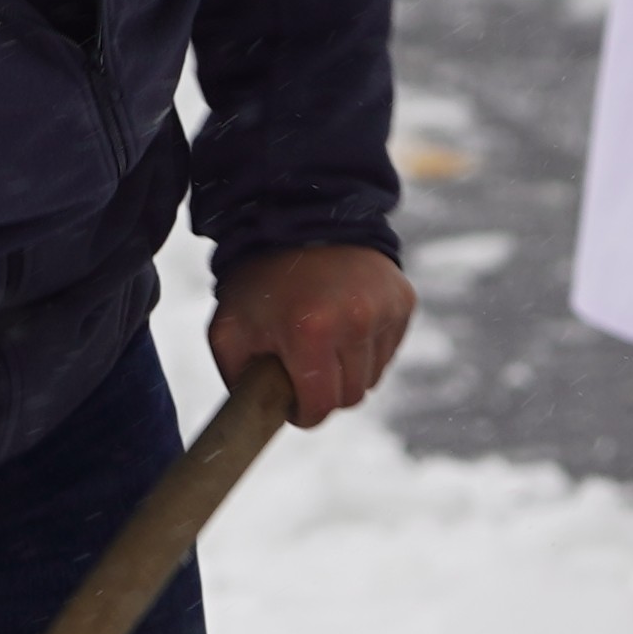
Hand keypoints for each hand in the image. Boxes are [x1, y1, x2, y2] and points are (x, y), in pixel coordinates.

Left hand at [206, 241, 412, 426]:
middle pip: (350, 396)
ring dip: (348, 371)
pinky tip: (345, 323)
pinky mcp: (404, 300)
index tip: (294, 406)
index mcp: (311, 331)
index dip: (304, 414)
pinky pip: (388, 349)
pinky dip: (367, 347)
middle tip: (305, 373)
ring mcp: (385, 309)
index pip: (321, 407)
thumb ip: (237, 380)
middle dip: (326, 394)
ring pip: (372, 376)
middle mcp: (356, 321)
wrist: (301, 215)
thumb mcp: (228, 328)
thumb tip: (257, 418)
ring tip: (323, 342)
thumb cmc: (260, 278)